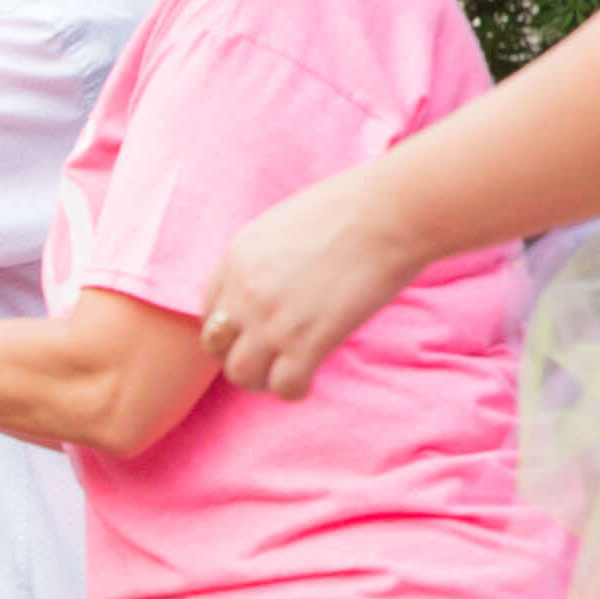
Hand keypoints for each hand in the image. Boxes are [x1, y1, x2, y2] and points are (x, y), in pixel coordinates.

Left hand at [201, 164, 424, 398]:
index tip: (253, 332)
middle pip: (215, 346)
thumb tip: (273, 281)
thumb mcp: (285, 225)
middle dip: (236, 355)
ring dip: (259, 380)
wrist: (391, 213)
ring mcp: (271, 321)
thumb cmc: (353, 209)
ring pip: (240, 374)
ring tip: (284, 373)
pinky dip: (293, 389)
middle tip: (266, 358)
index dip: (229, 327)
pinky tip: (309, 379)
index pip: (208, 311)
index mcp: (236, 260)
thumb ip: (266, 258)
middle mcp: (243, 293)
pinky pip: (283, 386)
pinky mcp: (306, 342)